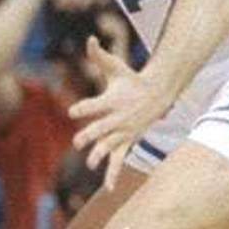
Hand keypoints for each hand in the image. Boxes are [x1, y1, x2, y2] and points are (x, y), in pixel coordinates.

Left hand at [68, 37, 172, 190]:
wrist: (157, 95)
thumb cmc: (131, 79)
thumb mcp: (116, 66)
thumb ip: (99, 55)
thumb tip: (90, 39)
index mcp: (112, 101)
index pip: (95, 105)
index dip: (83, 107)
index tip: (71, 110)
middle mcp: (117, 119)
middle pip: (101, 128)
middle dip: (90, 135)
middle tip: (78, 141)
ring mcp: (123, 133)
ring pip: (110, 146)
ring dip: (100, 155)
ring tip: (90, 163)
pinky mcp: (127, 142)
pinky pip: (120, 160)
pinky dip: (114, 175)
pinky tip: (108, 189)